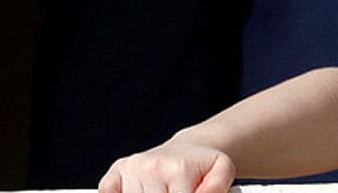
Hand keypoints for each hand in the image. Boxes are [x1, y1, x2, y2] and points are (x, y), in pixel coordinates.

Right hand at [100, 139, 235, 192]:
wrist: (189, 149)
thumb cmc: (203, 165)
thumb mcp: (222, 171)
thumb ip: (217, 186)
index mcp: (177, 169)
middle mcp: (150, 167)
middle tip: (174, 189)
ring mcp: (130, 170)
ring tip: (165, 189)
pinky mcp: (114, 174)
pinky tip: (142, 191)